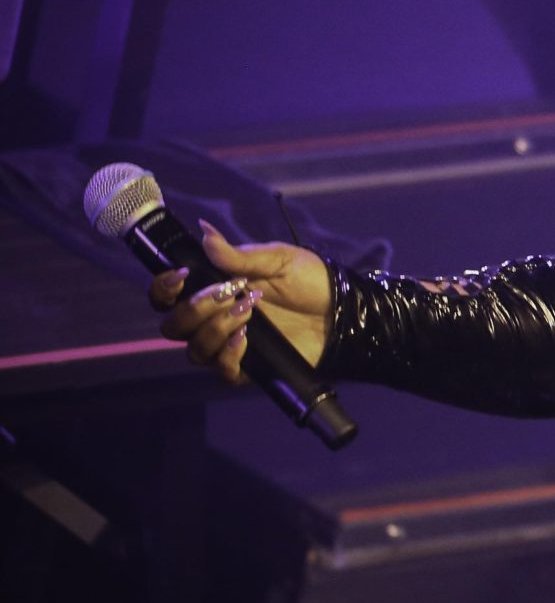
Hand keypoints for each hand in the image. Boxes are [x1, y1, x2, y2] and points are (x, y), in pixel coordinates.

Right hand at [149, 223, 329, 384]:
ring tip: (248, 311)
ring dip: (214, 329)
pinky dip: (227, 356)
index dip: (163, 289)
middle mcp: (215, 320)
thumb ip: (239, 255)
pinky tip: (245, 338)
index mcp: (214, 290)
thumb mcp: (278, 260)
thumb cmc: (311, 281)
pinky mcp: (250, 367)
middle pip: (173, 325)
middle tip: (230, 293)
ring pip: (194, 350)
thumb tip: (205, 231)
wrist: (342, 309)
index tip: (181, 277)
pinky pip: (222, 372)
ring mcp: (230, 345)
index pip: (168, 297)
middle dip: (194, 309)